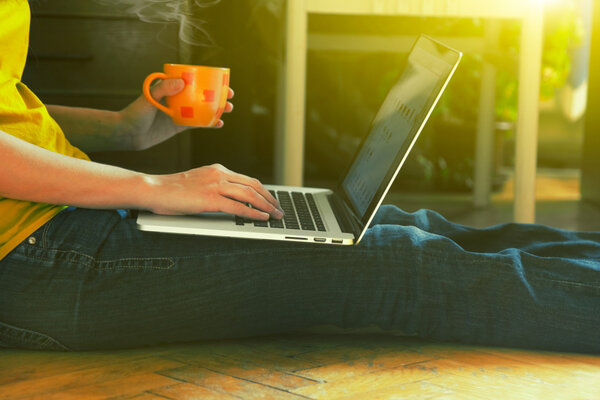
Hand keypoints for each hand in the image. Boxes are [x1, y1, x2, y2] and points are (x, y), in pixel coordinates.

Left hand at [119, 79, 234, 149]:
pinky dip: (209, 123)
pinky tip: (219, 124)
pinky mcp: (180, 126)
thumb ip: (163, 89)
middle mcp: (178, 98)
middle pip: (202, 94)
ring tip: (228, 109)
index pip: (193, 79)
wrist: (128, 134)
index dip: (209, 79)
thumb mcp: (148, 99)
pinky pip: (198, 123)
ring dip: (217, 108)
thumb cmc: (135, 113)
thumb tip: (181, 82)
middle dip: (218, 93)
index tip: (220, 80)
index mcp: (171, 87)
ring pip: (203, 108)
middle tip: (230, 95)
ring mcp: (180, 112)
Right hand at [143, 164, 283, 219]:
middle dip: (269, 198)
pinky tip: (261, 218)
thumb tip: (232, 200)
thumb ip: (215, 187)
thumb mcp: (198, 183)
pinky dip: (252, 213)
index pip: (247, 179)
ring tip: (275, 215)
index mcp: (217, 170)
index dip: (263, 191)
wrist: (153, 189)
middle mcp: (219, 174)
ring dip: (266, 206)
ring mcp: (215, 186)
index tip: (271, 200)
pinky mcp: (210, 199)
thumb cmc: (172, 190)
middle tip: (279, 209)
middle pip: (254, 185)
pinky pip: (238, 207)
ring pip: (249, 194)